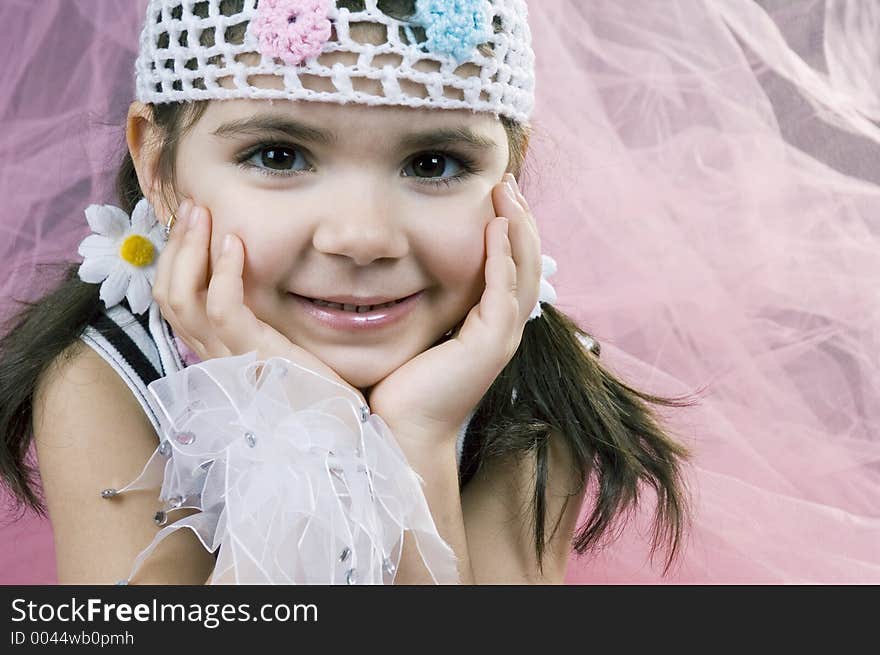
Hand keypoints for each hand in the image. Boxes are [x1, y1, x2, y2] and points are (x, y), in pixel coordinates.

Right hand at [151, 200, 365, 404]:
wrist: (338, 431)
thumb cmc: (316, 389)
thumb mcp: (281, 346)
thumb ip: (261, 321)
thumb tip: (251, 280)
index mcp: (216, 351)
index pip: (174, 301)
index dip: (174, 259)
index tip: (190, 223)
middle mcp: (213, 356)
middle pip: (168, 294)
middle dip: (176, 246)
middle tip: (193, 206)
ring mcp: (229, 359)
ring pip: (183, 298)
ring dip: (190, 249)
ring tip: (204, 214)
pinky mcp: (254, 358)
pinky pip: (223, 310)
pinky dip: (225, 273)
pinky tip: (236, 244)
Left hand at [366, 174, 542, 445]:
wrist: (404, 429)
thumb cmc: (404, 386)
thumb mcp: (421, 332)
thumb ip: (430, 304)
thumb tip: (409, 272)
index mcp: (490, 325)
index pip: (511, 268)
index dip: (509, 230)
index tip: (497, 196)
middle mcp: (504, 328)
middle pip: (527, 263)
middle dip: (520, 219)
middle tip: (507, 181)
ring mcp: (502, 336)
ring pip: (523, 271)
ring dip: (517, 228)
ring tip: (506, 192)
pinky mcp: (490, 343)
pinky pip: (503, 290)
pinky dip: (502, 256)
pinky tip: (495, 227)